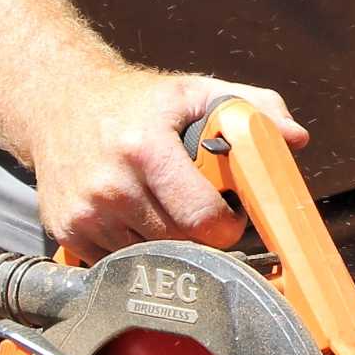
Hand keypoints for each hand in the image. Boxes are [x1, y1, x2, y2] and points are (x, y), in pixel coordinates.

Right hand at [30, 69, 305, 259]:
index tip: (229, 215)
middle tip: (200, 212)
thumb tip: (294, 138)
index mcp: (145, 148)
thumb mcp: (194, 92)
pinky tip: (135, 218)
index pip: (202, 218)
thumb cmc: (135, 101)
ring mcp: (85, 212)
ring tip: (165, 210)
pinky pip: (117, 263)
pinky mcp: (67, 230)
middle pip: (179, 243)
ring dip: (166, 243)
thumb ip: (252, 108)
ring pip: (150, 258)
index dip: (227, 224)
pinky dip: (134, 249)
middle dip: (200, 235)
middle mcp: (111, 184)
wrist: (60, 102)